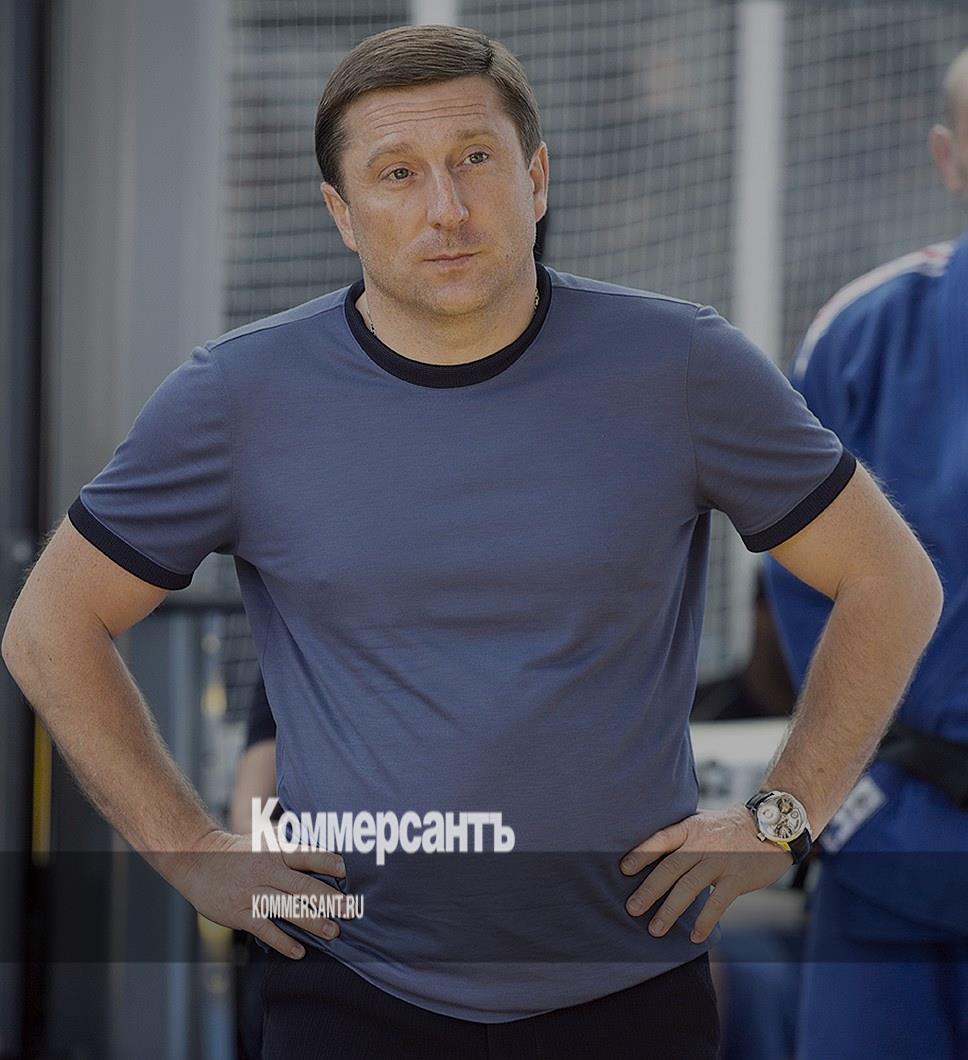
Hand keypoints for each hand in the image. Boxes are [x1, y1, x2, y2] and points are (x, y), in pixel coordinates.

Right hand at [162, 829, 348, 957]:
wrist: (199, 860)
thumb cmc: (241, 851)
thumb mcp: (266, 840)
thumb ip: (292, 847)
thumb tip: (327, 854)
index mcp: (276, 851)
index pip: (307, 855)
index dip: (327, 862)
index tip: (347, 871)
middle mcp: (267, 870)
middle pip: (303, 885)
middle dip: (329, 898)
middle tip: (350, 910)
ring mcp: (253, 892)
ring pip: (287, 908)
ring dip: (312, 921)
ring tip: (333, 932)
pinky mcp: (240, 912)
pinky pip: (265, 928)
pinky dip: (283, 941)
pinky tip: (299, 951)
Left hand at [619, 806, 792, 943]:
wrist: (773, 825)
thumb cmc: (730, 828)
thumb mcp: (703, 823)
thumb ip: (682, 836)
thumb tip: (653, 855)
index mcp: (690, 828)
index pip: (660, 840)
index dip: (640, 854)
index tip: (623, 870)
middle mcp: (702, 843)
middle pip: (669, 868)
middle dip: (648, 890)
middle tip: (632, 909)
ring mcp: (720, 860)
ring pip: (689, 887)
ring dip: (669, 910)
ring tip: (654, 929)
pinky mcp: (737, 877)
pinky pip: (717, 903)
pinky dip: (704, 920)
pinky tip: (694, 937)